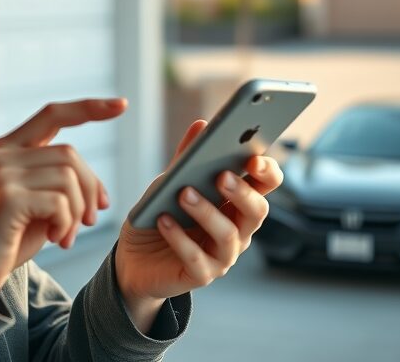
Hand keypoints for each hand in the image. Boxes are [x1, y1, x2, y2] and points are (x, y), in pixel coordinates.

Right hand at [0, 99, 126, 298]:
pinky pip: (61, 202)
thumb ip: (56, 185)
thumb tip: (100, 193)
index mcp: (6, 148)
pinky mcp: (8, 198)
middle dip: (90, 189)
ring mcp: (2, 173)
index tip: (120, 105)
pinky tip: (54, 239)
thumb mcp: (33, 204)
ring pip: (69, 178)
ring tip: (64, 235)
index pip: (52, 114)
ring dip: (77, 212)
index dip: (88, 108)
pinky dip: (67, 223)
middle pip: (70, 154)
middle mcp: (1, 153)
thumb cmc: (3, 240)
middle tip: (89, 221)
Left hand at [115, 120, 282, 330]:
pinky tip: (164, 220)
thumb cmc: (159, 216)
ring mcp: (222, 256)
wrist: (133, 259)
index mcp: (236, 203)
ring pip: (228, 235)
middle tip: (221, 176)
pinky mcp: (201, 276)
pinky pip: (197, 258)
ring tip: (184, 193)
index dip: (266, 172)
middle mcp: (238, 230)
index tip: (253, 158)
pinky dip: (180, 238)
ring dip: (207, 212)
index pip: (265, 185)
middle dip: (242, 192)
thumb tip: (201, 125)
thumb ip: (186, 159)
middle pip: (257, 211)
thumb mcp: (169, 184)